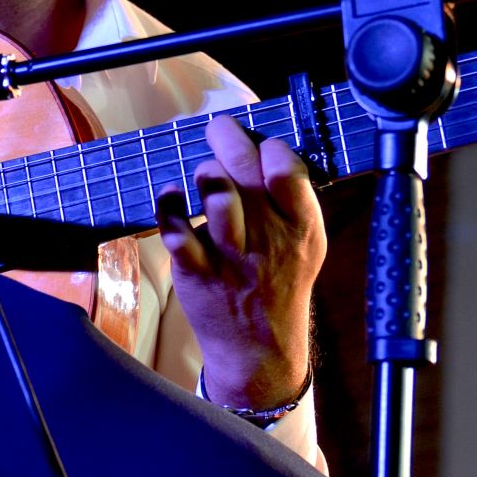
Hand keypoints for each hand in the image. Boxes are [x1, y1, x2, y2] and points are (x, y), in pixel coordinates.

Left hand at [156, 115, 325, 410]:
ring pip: (215, 193)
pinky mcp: (196, 271)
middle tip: (218, 128)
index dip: (268, 146)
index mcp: (302, 228)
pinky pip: (175, 229)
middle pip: (245, 168)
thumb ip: (293, 200)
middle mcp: (268, 239)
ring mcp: (230, 256)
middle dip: (227, 136)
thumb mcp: (308, 244)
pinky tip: (170, 194)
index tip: (259, 147)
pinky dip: (168, 205)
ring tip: (206, 176)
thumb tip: (265, 147)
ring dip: (207, 174)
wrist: (260, 348)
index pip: (285, 166)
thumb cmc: (281, 283)